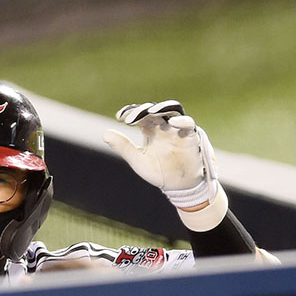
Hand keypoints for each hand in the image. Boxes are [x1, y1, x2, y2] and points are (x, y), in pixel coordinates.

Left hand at [101, 100, 218, 209]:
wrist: (178, 186)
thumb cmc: (158, 171)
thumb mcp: (138, 159)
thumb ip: (123, 146)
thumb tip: (104, 134)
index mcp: (150, 130)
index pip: (140, 115)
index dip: (130, 112)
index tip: (120, 117)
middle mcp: (164, 126)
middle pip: (154, 110)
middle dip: (142, 110)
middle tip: (130, 118)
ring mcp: (177, 130)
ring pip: (172, 110)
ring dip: (162, 108)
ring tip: (151, 111)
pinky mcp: (190, 137)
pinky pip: (188, 124)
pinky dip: (182, 121)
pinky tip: (172, 122)